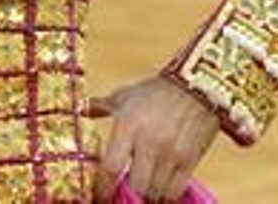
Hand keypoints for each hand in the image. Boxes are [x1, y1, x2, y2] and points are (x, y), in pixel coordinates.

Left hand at [91, 76, 217, 202]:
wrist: (198, 85)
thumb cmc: (155, 92)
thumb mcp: (125, 96)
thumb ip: (100, 106)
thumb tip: (80, 111)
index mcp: (129, 124)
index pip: (110, 167)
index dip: (102, 189)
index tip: (99, 197)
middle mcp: (149, 141)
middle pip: (135, 186)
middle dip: (128, 194)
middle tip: (123, 194)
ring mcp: (171, 153)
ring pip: (155, 193)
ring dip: (147, 196)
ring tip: (141, 194)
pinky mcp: (190, 160)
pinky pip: (175, 191)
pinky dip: (166, 196)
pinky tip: (160, 193)